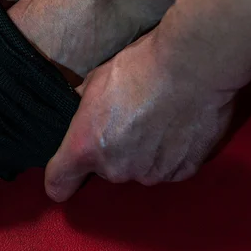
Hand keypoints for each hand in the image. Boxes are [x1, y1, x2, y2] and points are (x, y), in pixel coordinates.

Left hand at [45, 31, 236, 201]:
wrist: (192, 66)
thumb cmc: (139, 66)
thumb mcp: (97, 79)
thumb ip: (85, 105)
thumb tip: (82, 110)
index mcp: (86, 147)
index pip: (58, 184)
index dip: (60, 179)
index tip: (68, 170)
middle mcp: (115, 169)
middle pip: (105, 170)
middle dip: (112, 150)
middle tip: (129, 119)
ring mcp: (150, 174)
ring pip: (138, 169)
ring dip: (143, 152)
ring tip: (158, 119)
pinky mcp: (182, 172)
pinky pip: (168, 168)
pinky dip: (170, 154)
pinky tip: (178, 126)